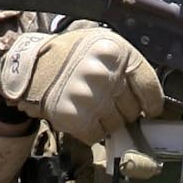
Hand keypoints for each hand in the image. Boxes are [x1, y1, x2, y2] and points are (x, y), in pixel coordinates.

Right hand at [0, 26, 163, 144]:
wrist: (31, 67)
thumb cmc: (71, 56)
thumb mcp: (102, 47)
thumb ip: (127, 66)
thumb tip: (151, 100)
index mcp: (116, 52)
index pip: (149, 88)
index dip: (152, 102)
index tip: (150, 108)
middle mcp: (103, 74)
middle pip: (133, 110)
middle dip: (124, 110)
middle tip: (108, 101)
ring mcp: (88, 97)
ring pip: (116, 126)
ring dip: (107, 121)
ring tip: (92, 106)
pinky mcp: (73, 116)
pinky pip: (96, 135)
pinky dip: (91, 131)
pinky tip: (81, 115)